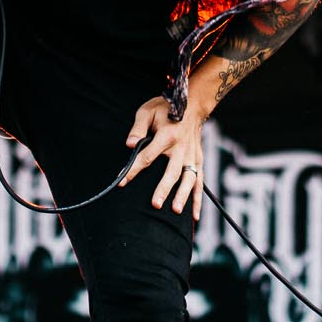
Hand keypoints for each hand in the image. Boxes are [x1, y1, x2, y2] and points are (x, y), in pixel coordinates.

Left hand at [117, 95, 206, 218]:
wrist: (192, 104)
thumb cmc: (166, 108)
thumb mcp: (147, 111)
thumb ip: (138, 128)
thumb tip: (129, 145)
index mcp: (167, 135)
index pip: (147, 156)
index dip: (134, 170)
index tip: (122, 182)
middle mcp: (181, 148)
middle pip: (171, 172)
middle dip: (163, 189)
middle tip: (155, 204)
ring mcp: (192, 155)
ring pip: (189, 178)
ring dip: (183, 195)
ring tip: (175, 210)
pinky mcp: (198, 160)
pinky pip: (200, 181)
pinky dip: (198, 199)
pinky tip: (194, 216)